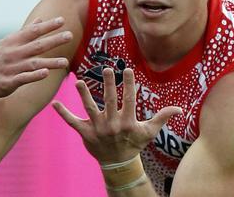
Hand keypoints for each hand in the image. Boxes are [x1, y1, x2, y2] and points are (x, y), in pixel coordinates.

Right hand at [0, 17, 72, 98]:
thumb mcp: (9, 42)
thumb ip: (26, 32)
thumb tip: (41, 19)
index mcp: (13, 41)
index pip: (33, 31)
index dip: (48, 26)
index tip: (62, 20)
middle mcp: (13, 53)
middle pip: (37, 45)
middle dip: (54, 40)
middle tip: (70, 35)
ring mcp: (11, 68)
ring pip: (34, 63)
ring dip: (50, 62)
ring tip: (65, 62)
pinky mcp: (9, 82)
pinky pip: (23, 78)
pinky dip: (34, 75)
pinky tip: (46, 73)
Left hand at [52, 68, 182, 162]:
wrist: (118, 164)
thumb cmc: (134, 144)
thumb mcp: (149, 132)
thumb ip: (162, 117)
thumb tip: (179, 109)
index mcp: (128, 122)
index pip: (129, 100)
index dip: (129, 85)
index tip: (127, 69)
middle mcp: (112, 124)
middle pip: (110, 101)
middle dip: (109, 84)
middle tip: (107, 69)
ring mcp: (98, 129)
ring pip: (90, 109)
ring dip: (84, 95)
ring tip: (79, 82)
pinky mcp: (85, 133)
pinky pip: (73, 122)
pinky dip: (63, 113)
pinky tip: (54, 103)